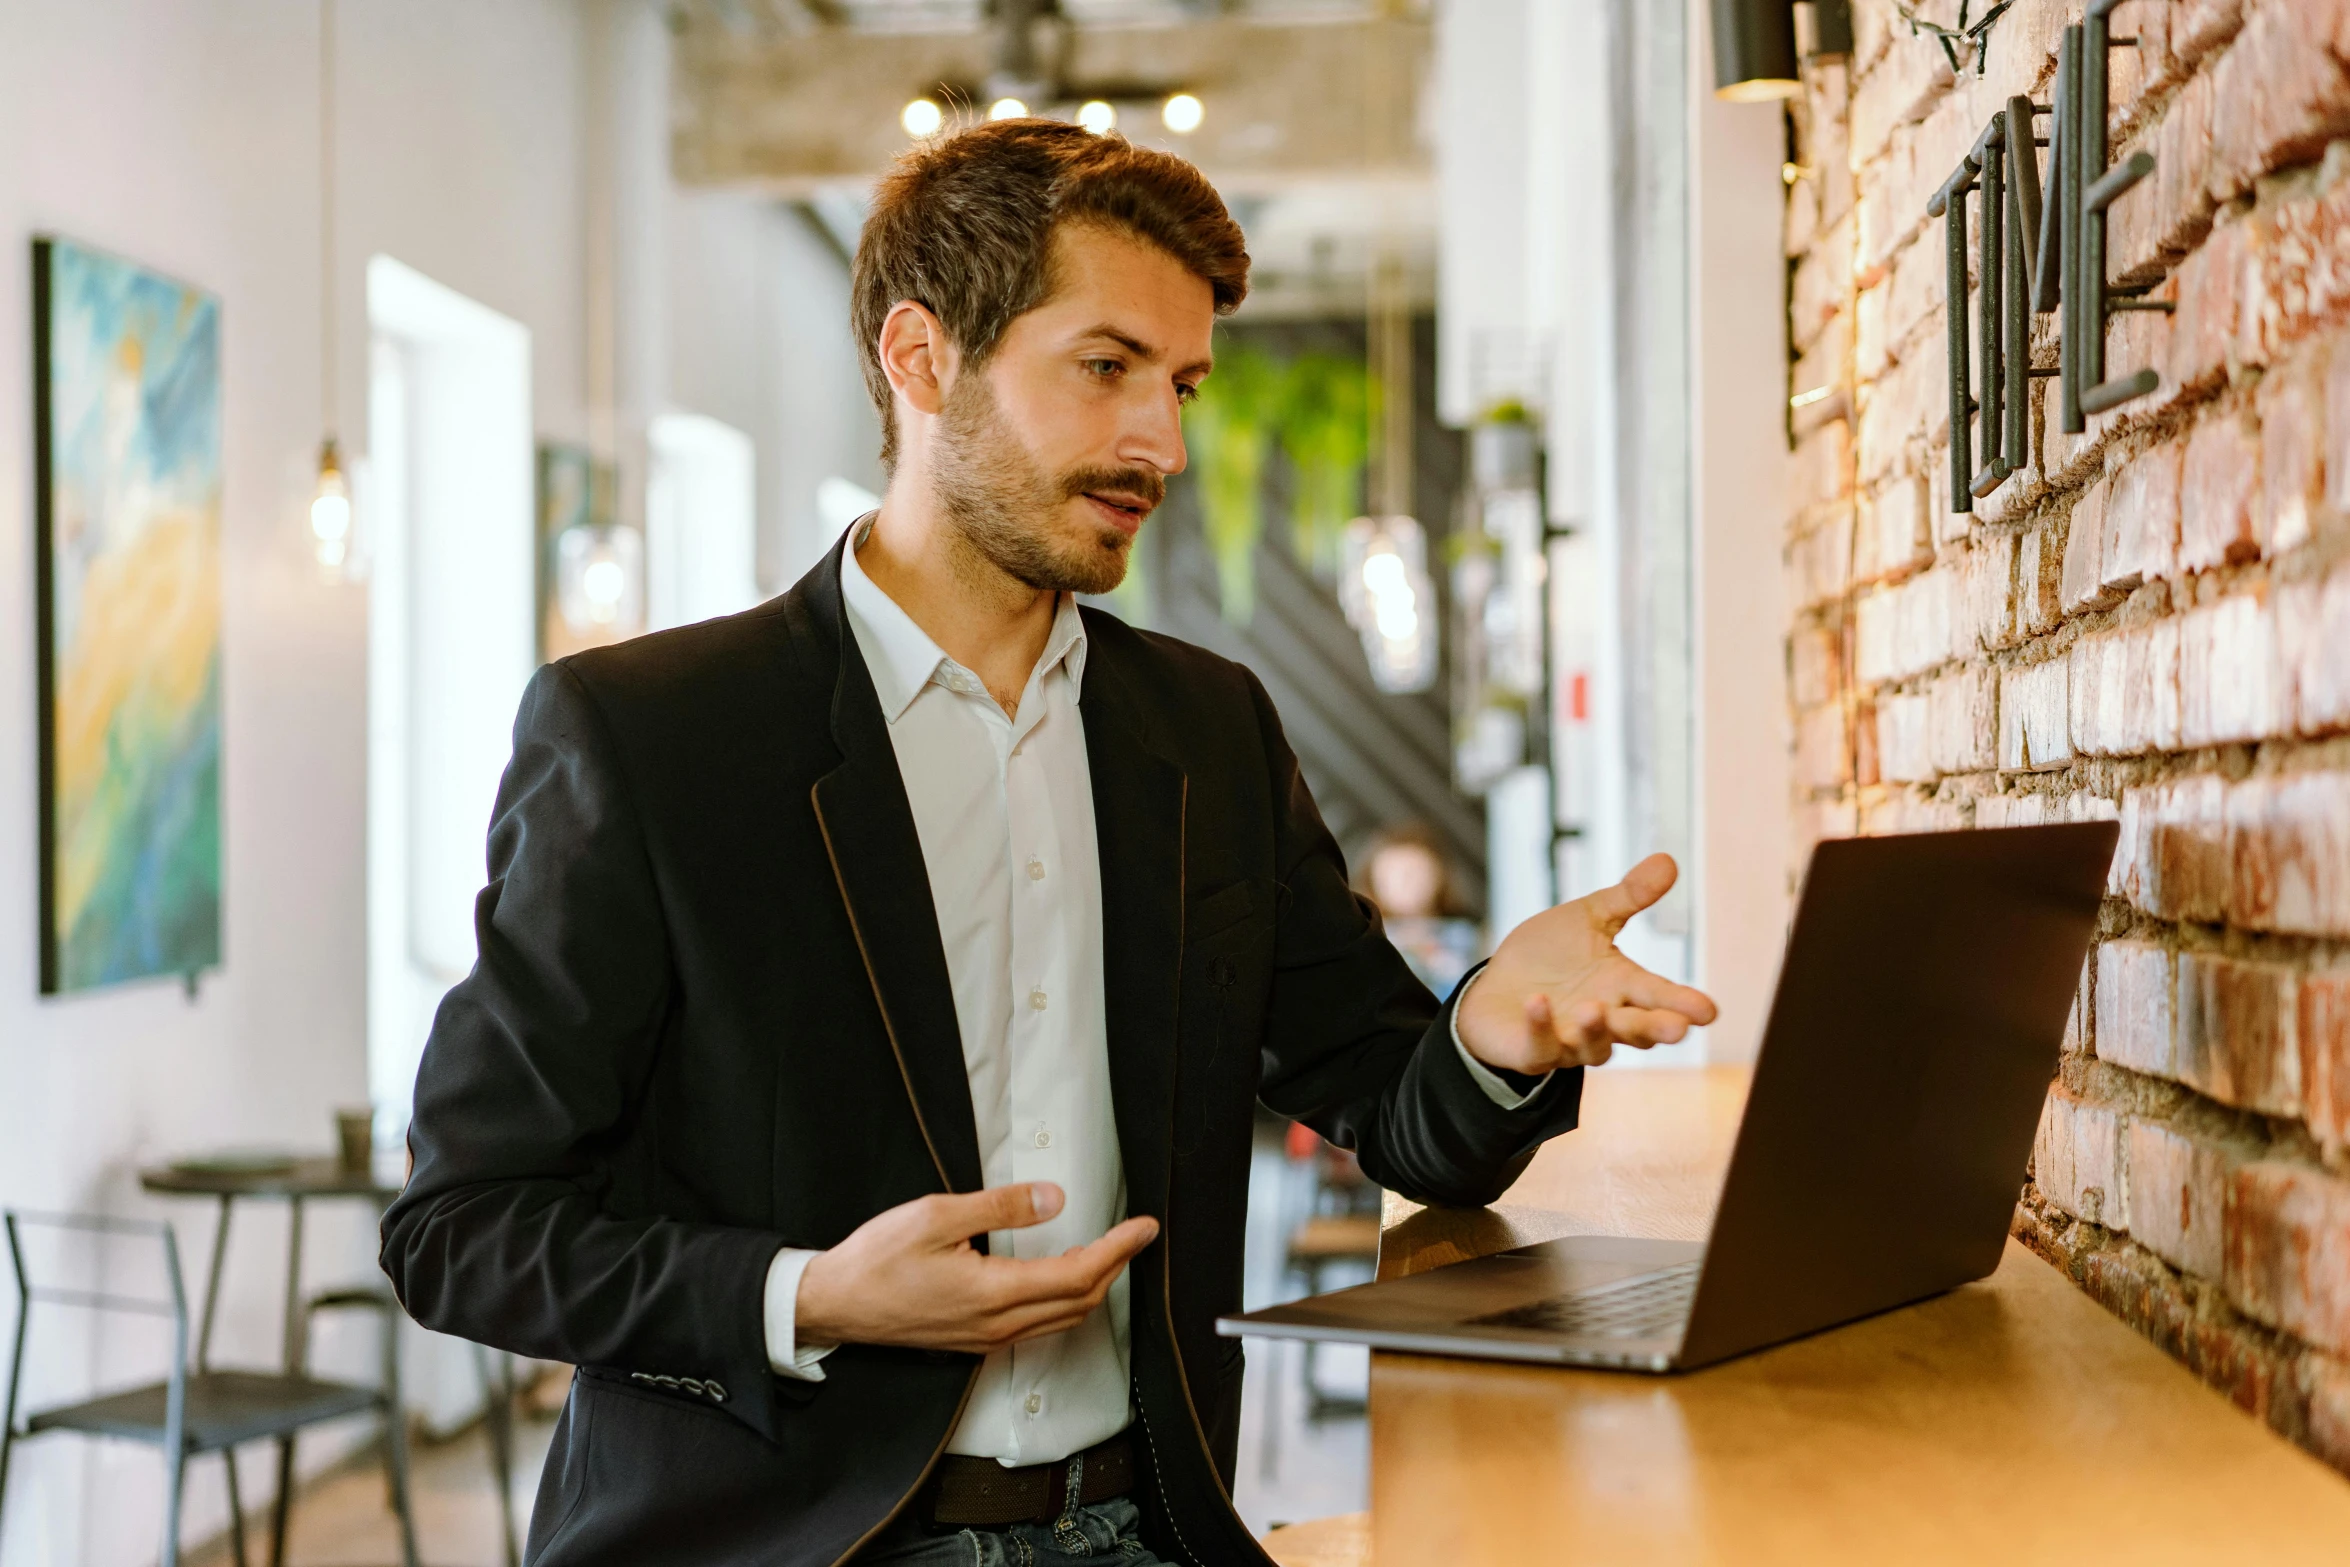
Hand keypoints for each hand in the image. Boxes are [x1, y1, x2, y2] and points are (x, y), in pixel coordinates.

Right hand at [794, 1182, 1157, 1355]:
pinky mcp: (975, 1340)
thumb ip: (1000, 1208)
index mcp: (993, 1293)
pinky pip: (1037, 1326)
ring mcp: (987, 1338)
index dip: (1118, 1250)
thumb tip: (1052, 1199)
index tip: (1143, 1228)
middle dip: (1114, 1267)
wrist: (834, 1305)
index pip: (1078, 1274)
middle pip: (1079, 1302)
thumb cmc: (876, 1261)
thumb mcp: (937, 1216)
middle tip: (1133, 1236)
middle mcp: (997, 1325)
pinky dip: (1063, 1301)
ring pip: (1061, 1319)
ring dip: (1091, 1286)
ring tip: (1106, 1252)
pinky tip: (1058, 1276)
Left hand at [1456, 853, 1718, 1073]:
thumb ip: (1628, 896)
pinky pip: (1539, 1045)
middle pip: (1636, 1029)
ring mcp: (1568, 1041)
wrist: (1495, 988)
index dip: (1683, 1004)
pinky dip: (1539, 1026)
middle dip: (1655, 1028)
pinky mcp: (1532, 1051)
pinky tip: (1537, 1002)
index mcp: (1622, 987)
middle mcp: (1603, 1021)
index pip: (1659, 997)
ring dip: (1595, 1029)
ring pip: (1593, 1046)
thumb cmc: (1549, 957)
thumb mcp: (1589, 919)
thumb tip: (1669, 860)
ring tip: (1593, 1007)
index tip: (1708, 1011)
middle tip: (1677, 1029)